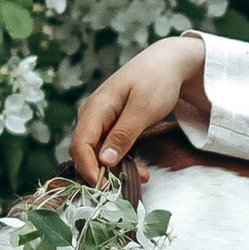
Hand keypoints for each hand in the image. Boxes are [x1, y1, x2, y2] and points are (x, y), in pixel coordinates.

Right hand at [70, 34, 207, 183]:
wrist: (168, 63)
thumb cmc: (156, 81)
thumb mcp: (143, 109)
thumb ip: (123, 134)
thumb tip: (104, 160)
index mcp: (95, 108)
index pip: (80, 144)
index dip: (88, 168)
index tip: (104, 186)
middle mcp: (92, 115)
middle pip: (85, 151)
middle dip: (102, 172)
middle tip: (125, 186)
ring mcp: (101, 120)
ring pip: (98, 153)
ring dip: (115, 169)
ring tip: (142, 176)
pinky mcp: (111, 125)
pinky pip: (109, 148)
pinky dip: (121, 160)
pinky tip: (139, 169)